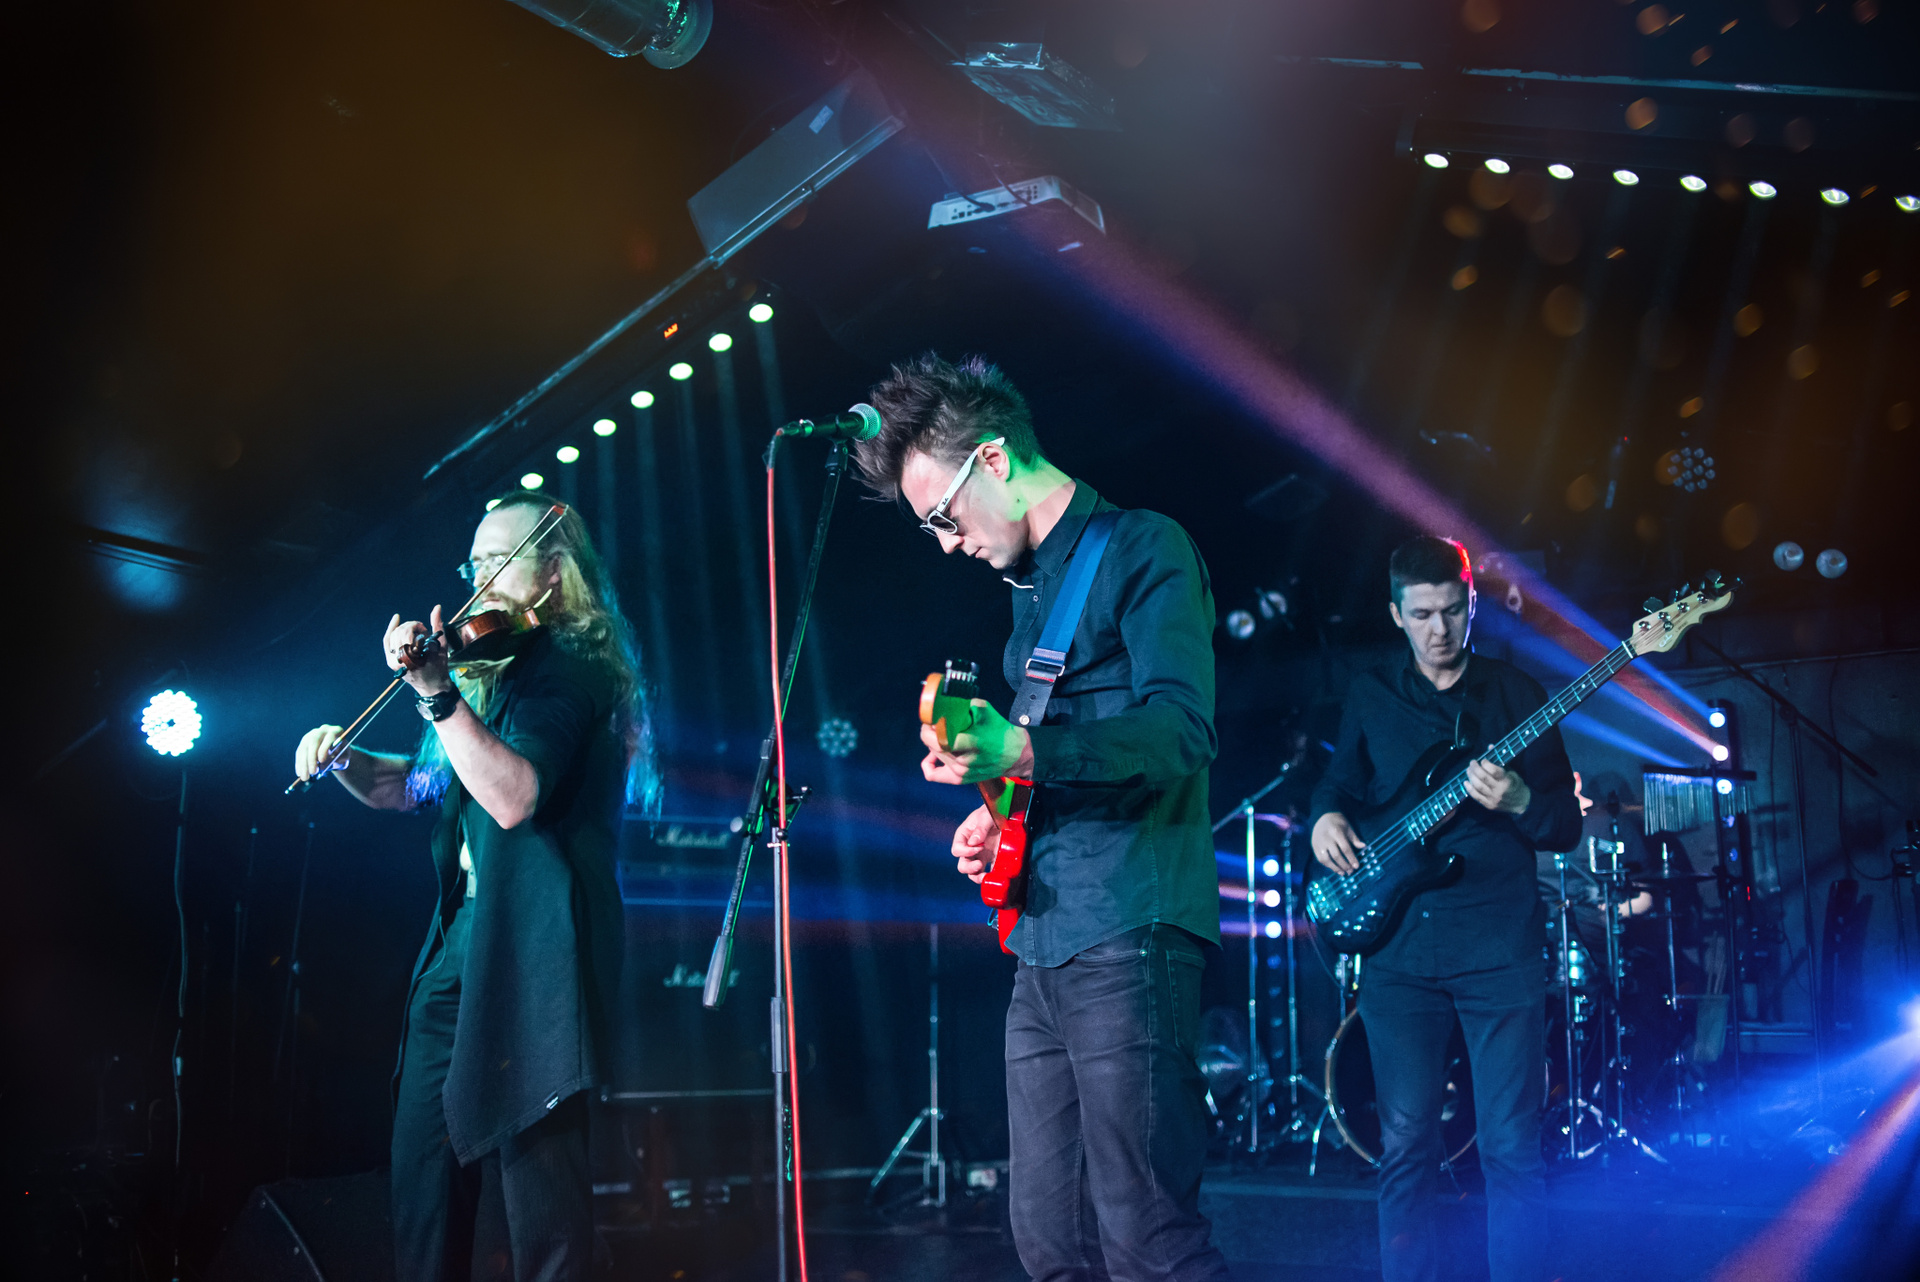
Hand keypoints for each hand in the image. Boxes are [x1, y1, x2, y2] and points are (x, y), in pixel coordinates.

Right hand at [295, 724, 348, 781]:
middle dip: (312, 758)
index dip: (324, 748)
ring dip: (303, 764)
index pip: (329, 737)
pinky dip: (299, 764)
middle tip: (313, 772)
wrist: (337, 751)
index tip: (322, 761)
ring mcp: (311, 735)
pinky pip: (299, 753)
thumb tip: (323, 765)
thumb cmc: (342, 753)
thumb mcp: (345, 756)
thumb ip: (339, 758)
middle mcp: (322, 730)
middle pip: (314, 742)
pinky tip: (300, 773)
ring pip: (304, 748)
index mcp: (336, 731)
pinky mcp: (304, 742)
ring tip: (305, 777)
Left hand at [385, 607, 453, 695]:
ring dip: (403, 629)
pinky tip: (396, 620)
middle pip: (398, 632)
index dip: (416, 626)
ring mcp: (392, 661)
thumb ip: (437, 626)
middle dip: (411, 627)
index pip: (406, 632)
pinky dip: (391, 630)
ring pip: (392, 635)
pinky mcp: (390, 662)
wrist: (432, 686)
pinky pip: (387, 642)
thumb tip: (437, 607)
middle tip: (422, 630)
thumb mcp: (441, 646)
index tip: (425, 630)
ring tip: (414, 632)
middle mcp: (398, 660)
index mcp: (411, 657)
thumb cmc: (439, 667)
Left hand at [918, 699, 1033, 784]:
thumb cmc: (999, 730)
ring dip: (935, 743)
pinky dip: (929, 763)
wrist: (1015, 754)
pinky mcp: (960, 779)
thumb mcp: (982, 709)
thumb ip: (960, 706)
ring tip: (945, 736)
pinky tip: (932, 755)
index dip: (928, 727)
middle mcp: (964, 760)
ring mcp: (961, 772)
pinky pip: (934, 775)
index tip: (931, 720)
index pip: (936, 738)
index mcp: (970, 742)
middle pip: (933, 745)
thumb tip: (940, 706)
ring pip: (934, 754)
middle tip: (937, 724)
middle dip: (932, 732)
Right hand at [951, 804, 997, 883]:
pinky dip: (991, 876)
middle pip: (962, 864)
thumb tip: (974, 842)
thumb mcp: (986, 816)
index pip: (957, 849)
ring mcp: (981, 855)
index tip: (978, 847)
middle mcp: (970, 848)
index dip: (965, 852)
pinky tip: (996, 876)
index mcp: (964, 837)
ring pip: (973, 872)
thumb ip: (980, 828)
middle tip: (978, 865)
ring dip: (977, 877)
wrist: (1005, 813)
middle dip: (969, 868)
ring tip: (985, 877)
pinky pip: (989, 871)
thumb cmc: (991, 811)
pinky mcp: (992, 859)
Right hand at [1312, 811, 1364, 875]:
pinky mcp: (1314, 847)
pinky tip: (1335, 869)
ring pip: (1326, 859)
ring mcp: (1319, 843)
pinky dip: (1328, 866)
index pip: (1345, 848)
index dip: (1351, 858)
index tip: (1357, 866)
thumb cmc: (1338, 823)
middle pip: (1336, 855)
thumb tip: (1363, 847)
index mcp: (1336, 832)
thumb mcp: (1348, 828)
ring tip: (1343, 873)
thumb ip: (1354, 839)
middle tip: (1351, 871)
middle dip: (1344, 865)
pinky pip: (1320, 859)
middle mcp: (1326, 838)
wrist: (1322, 817)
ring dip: (1335, 868)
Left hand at [1464, 759, 1530, 814]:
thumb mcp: (1511, 772)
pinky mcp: (1488, 805)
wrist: (1521, 803)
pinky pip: (1476, 796)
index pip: (1494, 771)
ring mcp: (1493, 798)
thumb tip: (1490, 746)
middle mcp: (1499, 790)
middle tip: (1472, 763)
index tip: (1483, 760)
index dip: (1486, 764)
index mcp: (1507, 780)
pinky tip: (1466, 782)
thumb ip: (1499, 761)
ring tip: (1468, 770)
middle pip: (1483, 778)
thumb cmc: (1515, 785)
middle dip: (1475, 768)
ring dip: (1471, 776)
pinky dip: (1469, 789)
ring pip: (1478, 786)